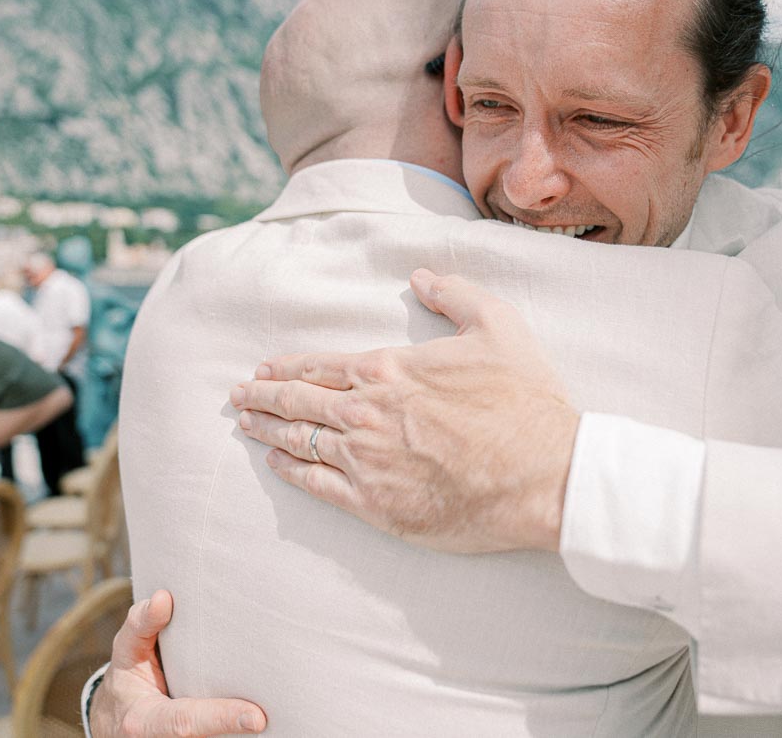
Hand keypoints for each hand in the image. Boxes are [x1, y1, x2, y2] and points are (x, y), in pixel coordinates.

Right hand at [90, 589, 266, 736]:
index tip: (257, 717)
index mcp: (144, 720)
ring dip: (239, 728)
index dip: (220, 718)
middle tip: (269, 716)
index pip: (185, 721)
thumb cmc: (129, 675)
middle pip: (204, 736)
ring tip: (274, 711)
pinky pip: (217, 737)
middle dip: (236, 725)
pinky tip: (264, 716)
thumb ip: (142, 626)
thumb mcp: (126, 650)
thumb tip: (164, 597)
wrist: (120, 714)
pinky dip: (236, 727)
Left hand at [231, 268, 580, 552]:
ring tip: (246, 425)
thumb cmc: (525, 401)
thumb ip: (454, 293)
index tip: (262, 370)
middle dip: (261, 397)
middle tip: (236, 396)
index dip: (285, 368)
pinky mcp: (376, 504)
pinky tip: (277, 464)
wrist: (546, 474)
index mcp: (389, 369)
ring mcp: (367, 461)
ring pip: (300, 441)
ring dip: (267, 430)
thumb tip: (421, 276)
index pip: (319, 365)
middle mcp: (366, 412)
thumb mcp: (498, 325)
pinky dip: (291, 471)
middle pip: (298, 402)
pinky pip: (317, 485)